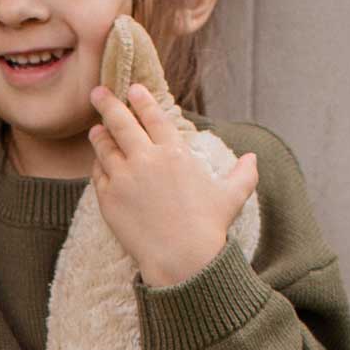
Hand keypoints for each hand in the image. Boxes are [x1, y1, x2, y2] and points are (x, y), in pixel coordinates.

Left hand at [88, 82, 258, 287]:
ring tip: (96, 129)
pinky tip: (99, 163)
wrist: (181, 259)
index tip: (133, 89)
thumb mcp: (232, 197)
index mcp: (174, 152)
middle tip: (98, 93)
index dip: (141, 99)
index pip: (153, 116)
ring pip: (104, 146)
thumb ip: (243, 174)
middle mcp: (145, 159)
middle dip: (107, 103)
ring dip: (99, 134)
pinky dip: (98, 166)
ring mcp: (124, 178)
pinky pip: (98, 174)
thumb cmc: (208, 228)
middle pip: (120, 121)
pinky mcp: (109, 199)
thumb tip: (253, 159)